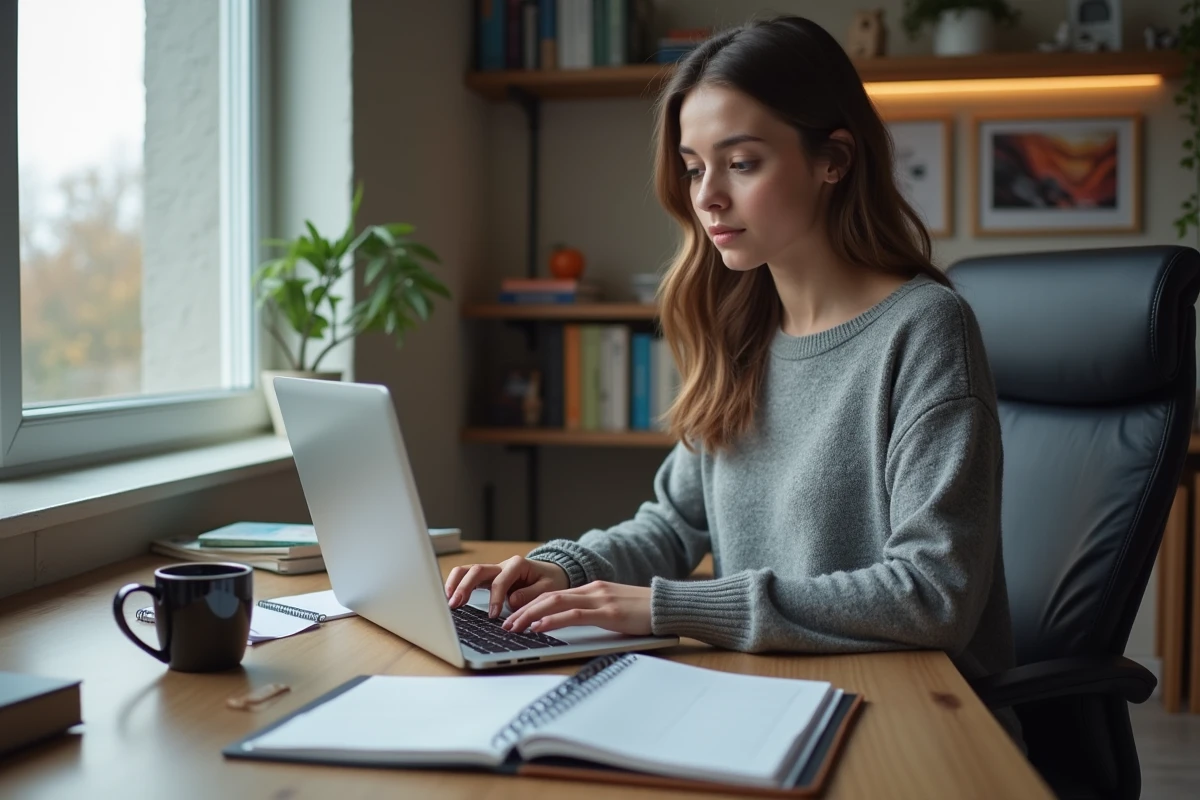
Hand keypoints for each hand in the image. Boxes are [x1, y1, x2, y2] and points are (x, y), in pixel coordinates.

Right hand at [443, 556, 568, 617]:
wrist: (551, 573)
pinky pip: (468, 577)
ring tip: (449, 601)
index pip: (500, 580)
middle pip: (477, 570)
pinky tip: (450, 597)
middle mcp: (502, 565)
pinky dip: (456, 584)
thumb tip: (511, 601)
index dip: (495, 598)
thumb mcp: (548, 588)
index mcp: (518, 565)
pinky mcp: (487, 578)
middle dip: (465, 587)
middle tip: (456, 604)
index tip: (492, 616)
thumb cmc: (550, 580)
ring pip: (468, 570)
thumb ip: (531, 594)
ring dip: (456, 584)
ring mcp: (492, 571)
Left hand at [501, 581, 652, 635]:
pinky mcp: (608, 612)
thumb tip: (573, 624)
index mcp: (592, 589)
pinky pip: (575, 615)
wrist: (670, 606)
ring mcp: (600, 599)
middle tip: (506, 625)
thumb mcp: (615, 609)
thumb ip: (595, 612)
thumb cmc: (645, 612)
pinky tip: (539, 627)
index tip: (515, 617)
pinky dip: (553, 620)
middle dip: (523, 610)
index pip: (553, 594)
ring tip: (514, 628)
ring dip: (530, 615)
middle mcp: (592, 590)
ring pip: (556, 603)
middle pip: (548, 596)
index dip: (531, 605)